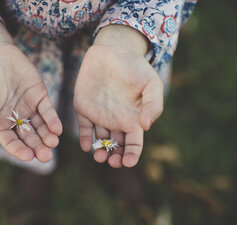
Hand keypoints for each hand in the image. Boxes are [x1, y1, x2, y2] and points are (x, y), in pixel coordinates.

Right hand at [0, 19, 61, 161]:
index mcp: (0, 124)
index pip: (11, 142)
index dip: (19, 151)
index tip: (28, 156)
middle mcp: (16, 119)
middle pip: (29, 138)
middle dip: (37, 147)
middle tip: (46, 156)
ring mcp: (29, 108)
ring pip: (41, 127)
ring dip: (47, 136)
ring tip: (53, 142)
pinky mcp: (40, 96)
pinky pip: (48, 111)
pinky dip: (53, 120)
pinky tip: (57, 129)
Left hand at [74, 25, 162, 167]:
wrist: (113, 50)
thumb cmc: (136, 67)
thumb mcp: (151, 84)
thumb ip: (152, 104)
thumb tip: (146, 126)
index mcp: (133, 119)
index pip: (134, 144)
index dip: (132, 155)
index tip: (128, 162)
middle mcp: (116, 121)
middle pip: (116, 147)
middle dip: (115, 158)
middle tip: (112, 162)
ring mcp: (99, 116)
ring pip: (100, 141)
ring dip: (100, 151)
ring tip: (99, 156)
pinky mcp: (84, 108)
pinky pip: (84, 128)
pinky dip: (85, 139)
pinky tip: (86, 146)